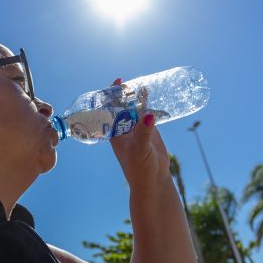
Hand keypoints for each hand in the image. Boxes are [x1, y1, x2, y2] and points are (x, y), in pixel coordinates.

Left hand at [108, 78, 170, 193]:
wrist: (153, 180)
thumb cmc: (139, 168)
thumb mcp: (140, 148)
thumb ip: (144, 131)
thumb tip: (149, 114)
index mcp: (115, 133)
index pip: (109, 110)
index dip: (111, 95)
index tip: (117, 82)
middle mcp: (124, 129)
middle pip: (121, 106)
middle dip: (123, 94)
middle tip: (129, 81)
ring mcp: (136, 129)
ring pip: (134, 109)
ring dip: (136, 98)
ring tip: (141, 83)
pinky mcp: (149, 131)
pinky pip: (147, 113)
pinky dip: (148, 104)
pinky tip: (150, 93)